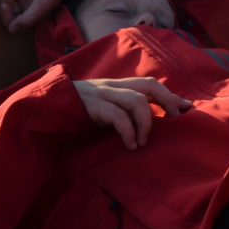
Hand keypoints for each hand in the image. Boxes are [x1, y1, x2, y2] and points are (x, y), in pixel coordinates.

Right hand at [73, 77, 192, 149]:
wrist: (42, 109)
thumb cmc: (73, 114)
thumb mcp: (100, 109)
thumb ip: (119, 111)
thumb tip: (144, 125)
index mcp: (115, 85)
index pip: (149, 84)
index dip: (169, 94)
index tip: (186, 107)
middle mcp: (111, 85)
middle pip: (148, 85)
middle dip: (167, 100)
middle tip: (175, 119)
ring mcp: (101, 93)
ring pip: (136, 99)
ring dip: (146, 122)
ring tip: (144, 141)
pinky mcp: (91, 106)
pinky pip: (117, 116)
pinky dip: (128, 131)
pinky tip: (130, 144)